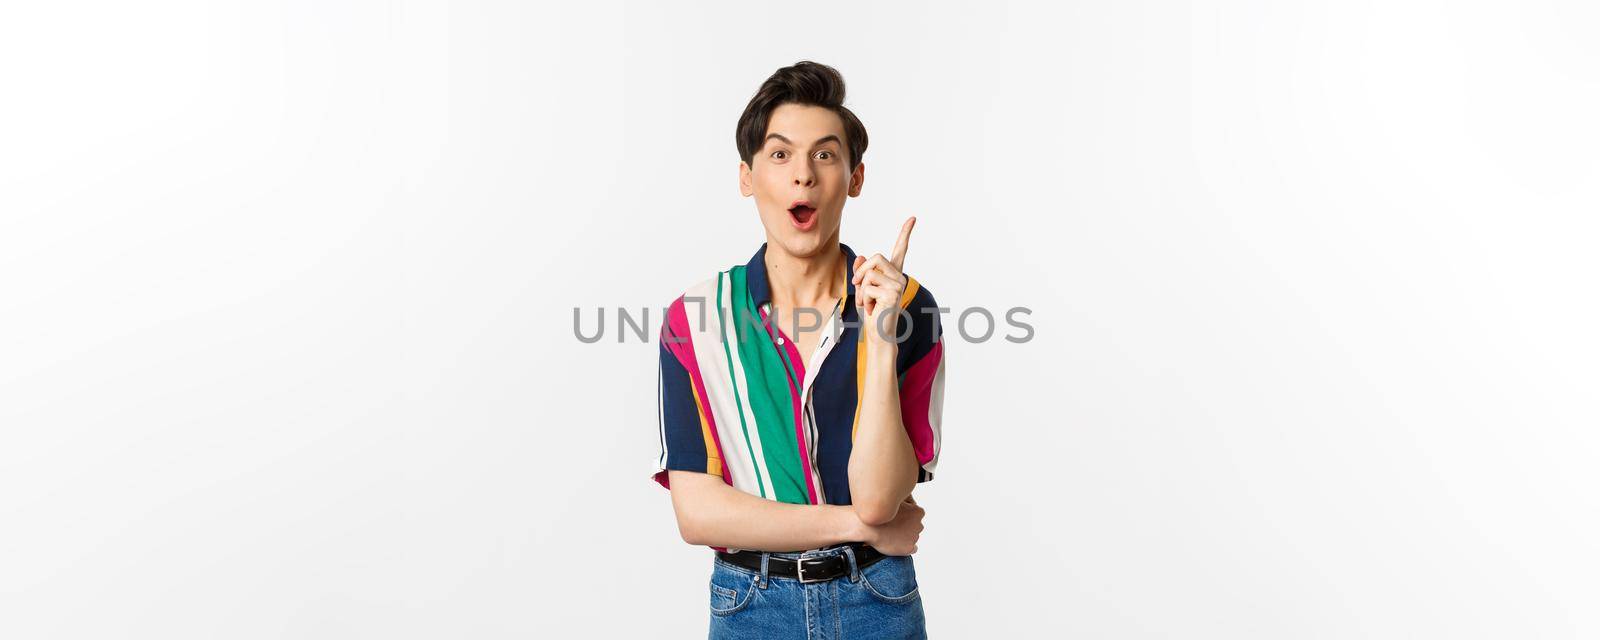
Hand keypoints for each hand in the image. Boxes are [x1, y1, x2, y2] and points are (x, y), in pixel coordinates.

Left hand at [851, 217, 914, 353]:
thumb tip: (861, 258)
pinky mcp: (893, 293)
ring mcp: (898, 284)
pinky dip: (863, 299)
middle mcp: (899, 277)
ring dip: (861, 290)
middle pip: (876, 257)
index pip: (900, 250)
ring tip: (867, 303)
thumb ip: (862, 272)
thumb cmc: (871, 313)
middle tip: (859, 288)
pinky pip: (867, 287)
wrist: (878, 335)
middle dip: (861, 271)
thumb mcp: (862, 289)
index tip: (912, 218)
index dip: (905, 234)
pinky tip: (872, 309)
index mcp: (893, 274)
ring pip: (869, 274)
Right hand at [859, 495, 923, 555]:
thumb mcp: (895, 498)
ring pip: (912, 536)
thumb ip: (907, 499)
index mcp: (918, 512)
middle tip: (893, 525)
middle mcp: (918, 525)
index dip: (906, 515)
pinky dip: (905, 547)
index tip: (898, 516)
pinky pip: (911, 549)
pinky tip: (895, 542)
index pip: (917, 514)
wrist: (865, 525)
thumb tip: (911, 500)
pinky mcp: (908, 548)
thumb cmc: (878, 511)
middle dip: (906, 525)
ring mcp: (914, 537)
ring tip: (890, 533)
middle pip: (915, 525)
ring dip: (904, 535)